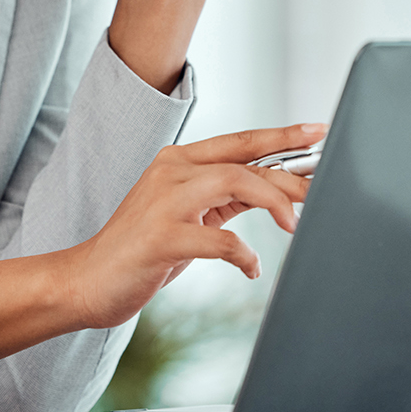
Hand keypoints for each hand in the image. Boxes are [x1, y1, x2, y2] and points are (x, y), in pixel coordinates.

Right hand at [66, 122, 325, 329]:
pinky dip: (244, 254)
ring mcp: (163, 202)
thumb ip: (224, 197)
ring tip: (294, 226)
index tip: (318, 132)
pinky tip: (252, 268)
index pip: (240, 142)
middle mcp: (171, 172)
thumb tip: (277, 192)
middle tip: (323, 191)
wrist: (87, 280)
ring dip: (273, 202)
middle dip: (290, 175)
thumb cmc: (143, 250)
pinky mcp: (160, 238)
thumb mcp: (187, 214)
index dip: (282, 135)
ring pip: (234, 182)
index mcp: (178, 161)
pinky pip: (218, 240)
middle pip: (243, 160)